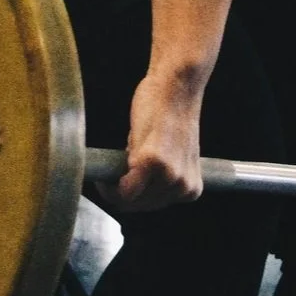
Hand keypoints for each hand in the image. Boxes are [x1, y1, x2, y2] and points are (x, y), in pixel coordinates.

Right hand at [112, 71, 205, 210]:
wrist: (175, 88)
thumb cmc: (170, 115)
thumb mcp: (173, 158)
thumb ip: (159, 177)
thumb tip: (132, 189)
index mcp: (191, 188)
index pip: (153, 207)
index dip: (132, 199)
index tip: (118, 187)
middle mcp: (183, 187)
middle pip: (140, 207)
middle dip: (121, 195)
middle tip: (110, 177)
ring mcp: (169, 176)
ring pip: (130, 201)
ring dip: (115, 189)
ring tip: (114, 167)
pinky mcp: (153, 162)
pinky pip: (123, 191)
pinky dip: (109, 188)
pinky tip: (104, 179)